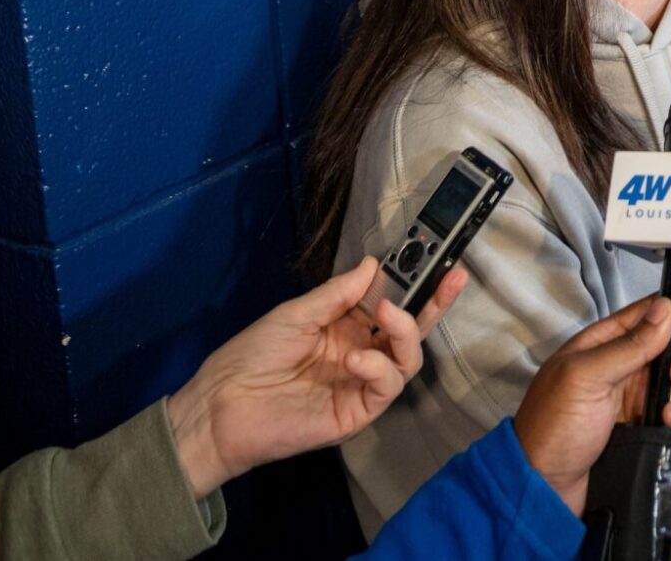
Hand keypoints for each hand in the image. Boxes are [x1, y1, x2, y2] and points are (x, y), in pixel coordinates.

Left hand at [164, 256, 466, 500]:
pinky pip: (386, 388)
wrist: (220, 406)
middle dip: (435, 304)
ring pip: (407, 359)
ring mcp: (361, 384)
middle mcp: (361, 353)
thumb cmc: (250, 356)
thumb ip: (337, 294)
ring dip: (406, 333)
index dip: (416, 285)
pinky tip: (358, 359)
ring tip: (387, 315)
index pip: (392, 304)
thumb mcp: (294, 314)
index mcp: (346, 327)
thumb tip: (374, 265)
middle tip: (450, 278)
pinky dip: (380, 369)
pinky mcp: (357, 412)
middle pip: (411, 331)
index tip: (437, 259)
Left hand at [515, 279, 670, 514]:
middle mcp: (636, 370)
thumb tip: (667, 309)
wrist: (545, 491)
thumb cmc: (550, 429)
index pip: (661, 310)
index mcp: (613, 345)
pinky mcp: (657, 433)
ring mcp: (648, 403)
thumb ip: (627, 345)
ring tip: (670, 419)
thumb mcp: (583, 378)